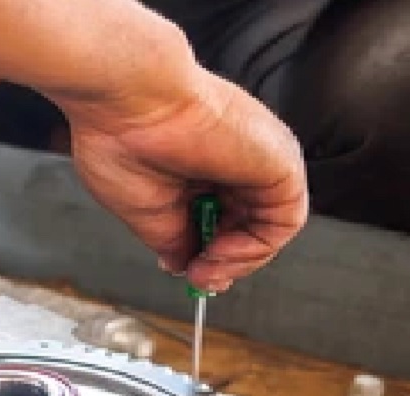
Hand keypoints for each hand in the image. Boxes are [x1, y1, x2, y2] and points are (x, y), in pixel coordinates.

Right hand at [55, 64, 307, 292]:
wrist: (128, 104)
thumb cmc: (124, 143)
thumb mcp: (149, 212)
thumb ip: (174, 240)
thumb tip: (182, 265)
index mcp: (205, 162)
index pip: (225, 217)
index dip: (210, 253)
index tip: (189, 272)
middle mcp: (238, 158)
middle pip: (249, 224)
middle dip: (226, 261)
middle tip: (198, 277)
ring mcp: (260, 159)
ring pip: (271, 226)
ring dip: (239, 259)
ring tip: (205, 268)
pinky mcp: (280, 162)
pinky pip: (285, 220)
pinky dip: (255, 247)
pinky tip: (220, 251)